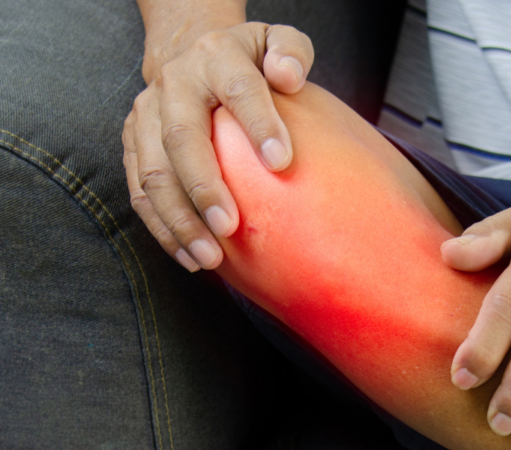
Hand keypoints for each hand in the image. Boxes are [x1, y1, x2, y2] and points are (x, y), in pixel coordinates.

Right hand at [123, 20, 312, 269]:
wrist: (194, 52)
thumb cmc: (251, 59)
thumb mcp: (278, 43)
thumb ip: (291, 52)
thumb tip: (288, 77)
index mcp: (217, 57)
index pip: (238, 89)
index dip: (258, 123)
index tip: (281, 161)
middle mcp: (175, 84)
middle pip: (182, 137)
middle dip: (204, 187)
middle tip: (230, 228)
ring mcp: (147, 114)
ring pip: (152, 172)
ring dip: (178, 220)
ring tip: (209, 258)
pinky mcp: (133, 143)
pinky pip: (139, 191)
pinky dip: (163, 228)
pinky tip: (189, 257)